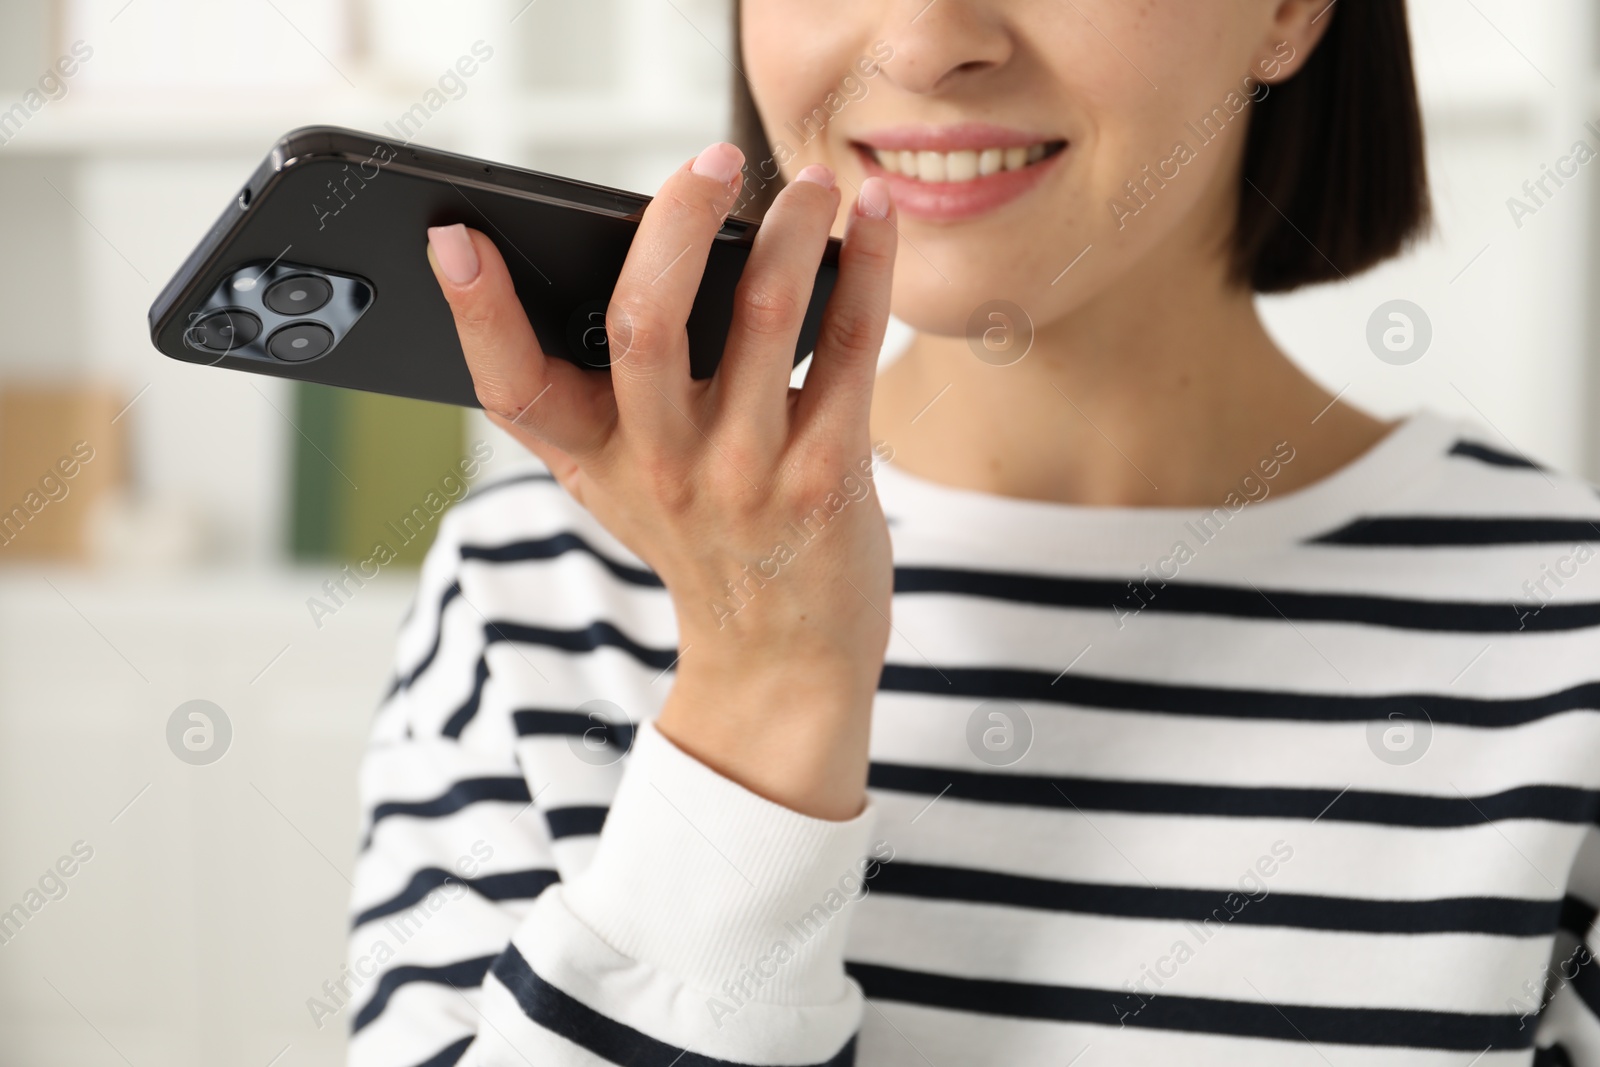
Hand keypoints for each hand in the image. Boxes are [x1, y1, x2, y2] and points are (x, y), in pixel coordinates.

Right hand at [425, 143, 898, 819]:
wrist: (782, 656)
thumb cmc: (696, 538)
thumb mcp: (613, 480)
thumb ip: (585, 394)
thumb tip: (592, 258)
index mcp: (595, 457)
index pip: (512, 387)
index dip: (476, 313)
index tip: (453, 236)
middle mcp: (663, 465)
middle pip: (644, 327)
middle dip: (676, 224)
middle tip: (713, 160)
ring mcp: (747, 473)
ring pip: (763, 318)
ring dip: (791, 229)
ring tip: (812, 178)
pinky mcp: (828, 476)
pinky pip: (850, 349)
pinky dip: (867, 271)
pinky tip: (873, 219)